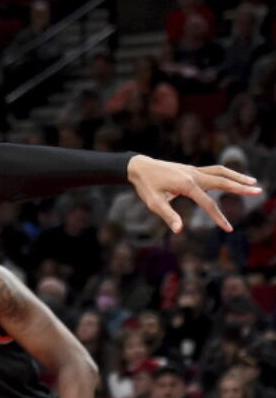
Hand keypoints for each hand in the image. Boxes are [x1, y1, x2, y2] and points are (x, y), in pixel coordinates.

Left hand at [126, 154, 258, 232]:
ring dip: (237, 176)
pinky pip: (214, 170)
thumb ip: (168, 216)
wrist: (140, 167)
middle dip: (240, 188)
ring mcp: (194, 170)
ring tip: (252, 182)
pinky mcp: (193, 169)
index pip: (208, 203)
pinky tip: (233, 178)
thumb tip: (179, 230)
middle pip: (222, 181)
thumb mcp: (154, 203)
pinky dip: (227, 174)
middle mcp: (194, 175)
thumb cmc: (146, 186)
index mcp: (187, 185)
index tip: (228, 229)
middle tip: (258, 191)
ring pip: (221, 172)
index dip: (218, 217)